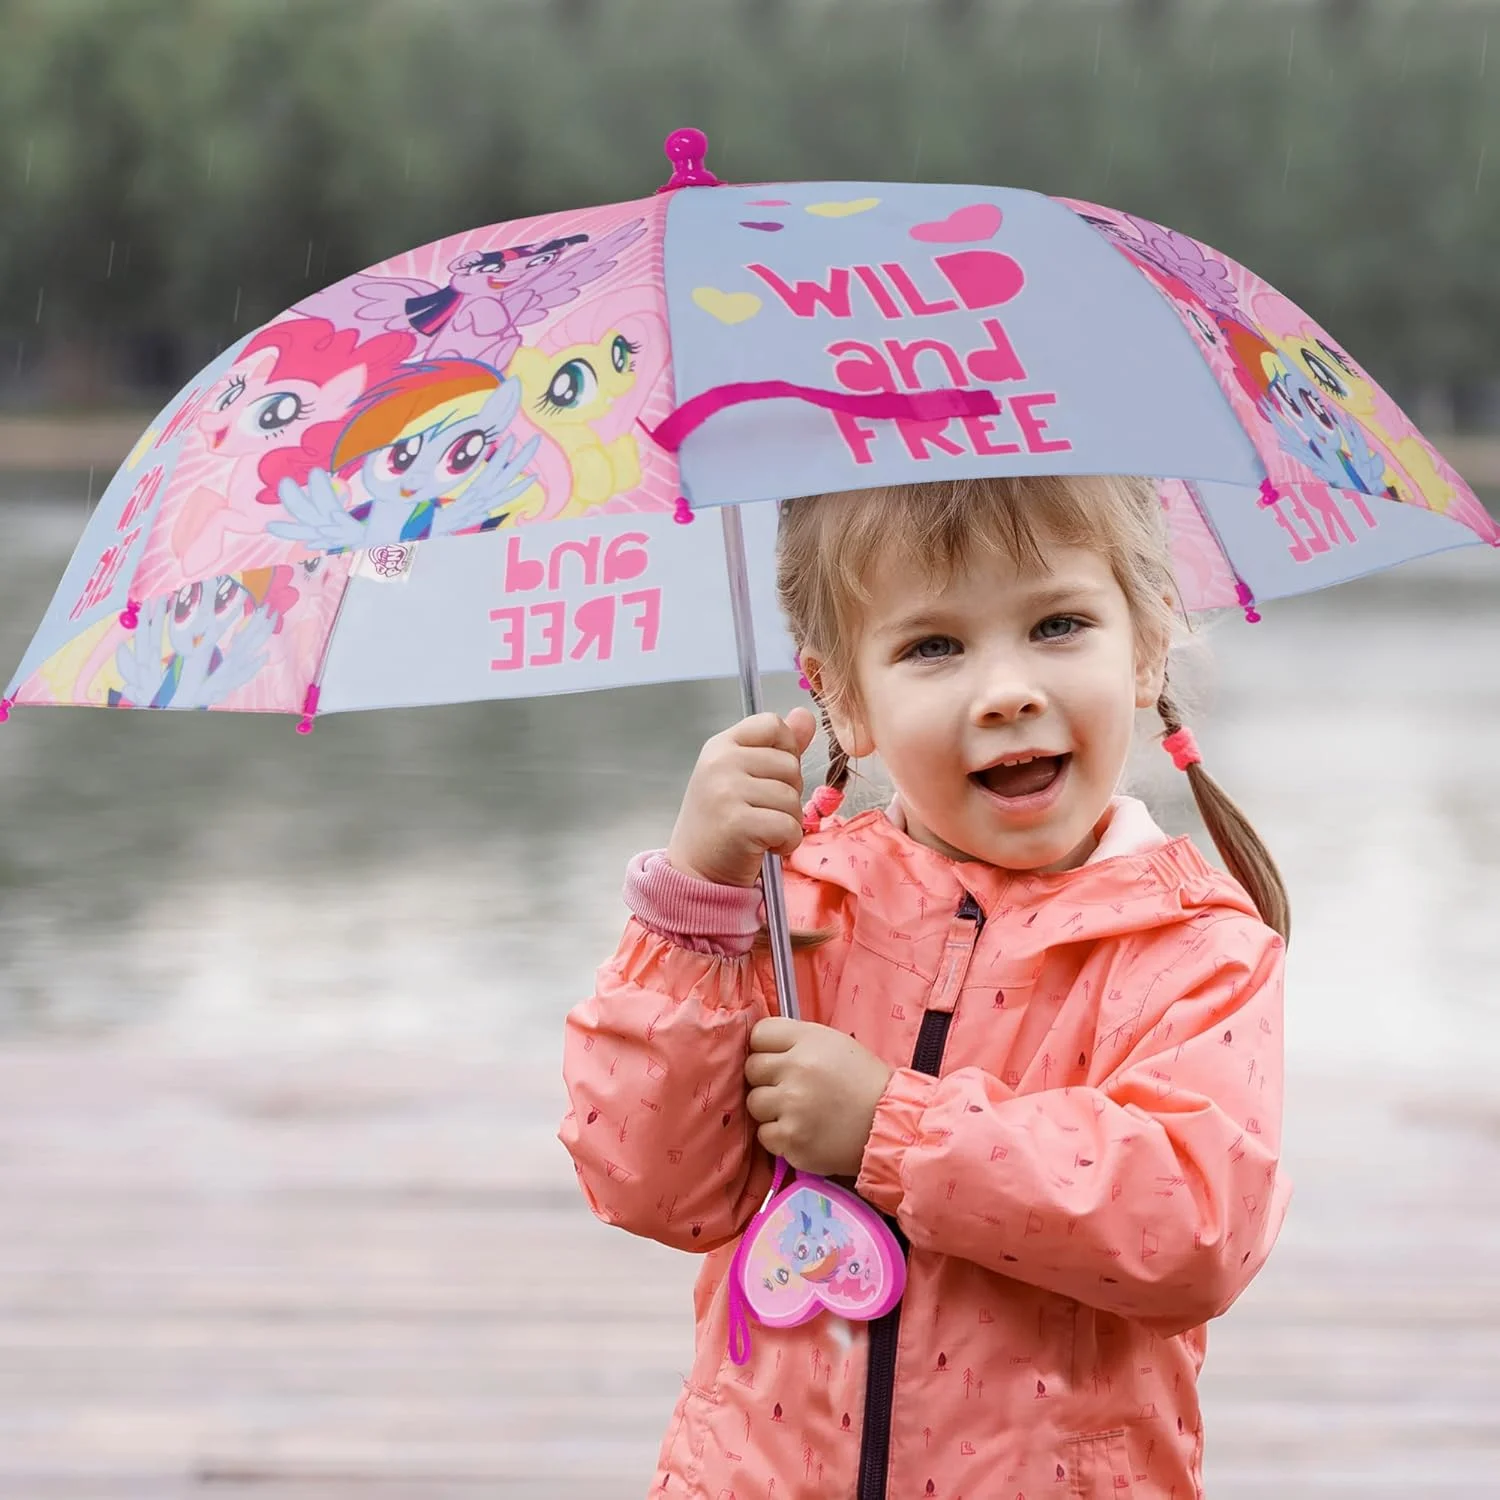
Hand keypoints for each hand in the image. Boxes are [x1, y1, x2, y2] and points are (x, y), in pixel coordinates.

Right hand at [665, 707, 816, 887]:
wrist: (695, 872)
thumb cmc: (722, 823)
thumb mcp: (744, 777)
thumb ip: (777, 747)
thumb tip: (806, 714)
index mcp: (721, 745)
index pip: (772, 724)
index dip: (784, 750)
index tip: (769, 777)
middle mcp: (720, 762)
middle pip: (789, 764)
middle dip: (788, 794)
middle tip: (761, 813)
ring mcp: (726, 791)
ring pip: (792, 797)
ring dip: (788, 822)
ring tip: (761, 831)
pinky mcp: (738, 822)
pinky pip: (789, 825)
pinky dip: (787, 842)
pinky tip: (765, 847)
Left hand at [744, 1018, 893, 1177]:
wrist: (888, 1124)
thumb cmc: (862, 1081)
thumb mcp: (834, 1044)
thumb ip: (796, 1041)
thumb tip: (759, 1047)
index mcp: (808, 1041)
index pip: (759, 1034)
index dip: (765, 1047)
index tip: (777, 1059)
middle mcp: (796, 1070)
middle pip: (752, 1069)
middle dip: (767, 1079)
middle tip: (792, 1087)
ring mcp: (791, 1107)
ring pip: (754, 1103)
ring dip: (771, 1109)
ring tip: (799, 1111)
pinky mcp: (791, 1140)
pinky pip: (764, 1135)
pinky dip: (779, 1136)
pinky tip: (803, 1131)